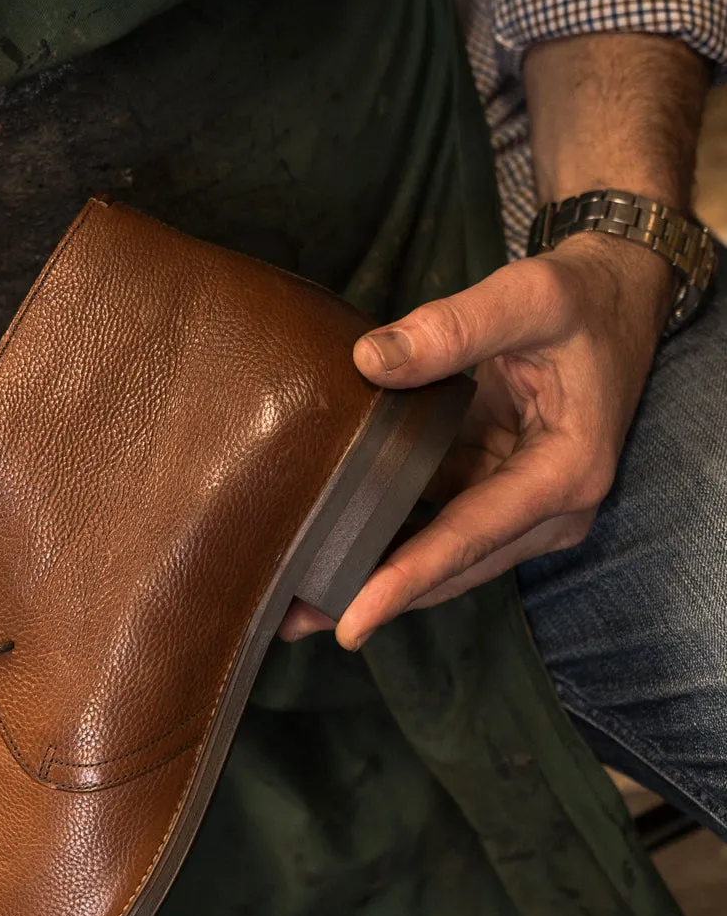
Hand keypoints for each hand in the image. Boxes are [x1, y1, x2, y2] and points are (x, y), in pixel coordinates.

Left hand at [281, 233, 672, 647]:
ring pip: (442, 556)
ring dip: (376, 577)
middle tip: (296, 618)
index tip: (354, 620)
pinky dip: (390, 540)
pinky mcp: (496, 490)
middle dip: (377, 597)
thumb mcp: (530, 295)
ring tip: (299, 603)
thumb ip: (453, 327)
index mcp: (565, 473)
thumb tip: (368, 361)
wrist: (619, 297)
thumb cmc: (583, 299)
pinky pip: (438, 525)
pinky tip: (333, 549)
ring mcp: (523, 507)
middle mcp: (549, 509)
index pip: (471, 536)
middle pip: (453, 567)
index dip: (408, 579)